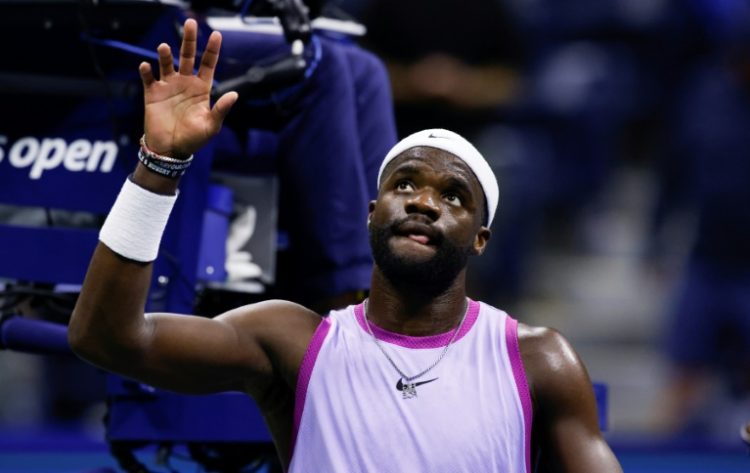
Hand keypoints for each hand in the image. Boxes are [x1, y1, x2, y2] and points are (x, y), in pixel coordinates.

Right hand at [138, 19, 237, 158]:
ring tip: (163, 48)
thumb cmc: (193, 139)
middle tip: (190, 23)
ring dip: (164, 55)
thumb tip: (235, 95)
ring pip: (167, 64)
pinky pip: (149, 78)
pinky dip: (146, 71)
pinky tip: (146, 66)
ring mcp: (168, 87)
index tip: (216, 34)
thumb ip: (221, 109)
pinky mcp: (152, 94)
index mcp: (202, 89)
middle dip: (189, 40)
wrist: (170, 150)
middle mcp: (185, 83)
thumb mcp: (211, 126)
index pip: (208, 64)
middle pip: (187, 56)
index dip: (212, 50)